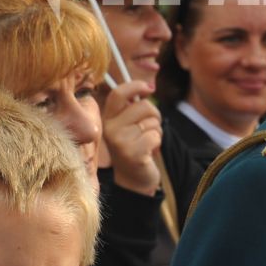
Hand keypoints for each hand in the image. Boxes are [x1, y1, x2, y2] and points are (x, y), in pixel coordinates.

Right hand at [104, 79, 163, 194]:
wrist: (133, 180)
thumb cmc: (135, 147)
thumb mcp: (129, 125)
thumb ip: (133, 107)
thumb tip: (148, 87)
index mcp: (108, 119)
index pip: (118, 93)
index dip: (135, 85)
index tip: (149, 87)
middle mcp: (110, 129)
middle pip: (143, 105)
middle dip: (154, 115)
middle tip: (150, 128)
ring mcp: (120, 142)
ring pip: (152, 122)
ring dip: (156, 131)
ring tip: (147, 142)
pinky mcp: (132, 153)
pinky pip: (155, 136)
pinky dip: (157, 142)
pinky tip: (149, 152)